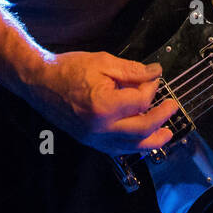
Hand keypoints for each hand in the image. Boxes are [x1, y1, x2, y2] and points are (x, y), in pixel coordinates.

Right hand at [28, 51, 177, 156]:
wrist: (39, 81)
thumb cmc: (68, 69)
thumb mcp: (104, 62)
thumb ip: (133, 71)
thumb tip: (156, 73)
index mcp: (104, 106)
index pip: (141, 101)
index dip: (152, 88)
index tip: (153, 79)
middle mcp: (100, 127)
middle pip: (142, 129)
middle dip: (161, 119)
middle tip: (173, 108)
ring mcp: (93, 137)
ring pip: (130, 146)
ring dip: (152, 141)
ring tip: (166, 135)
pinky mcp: (88, 141)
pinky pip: (116, 149)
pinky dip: (132, 146)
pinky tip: (141, 141)